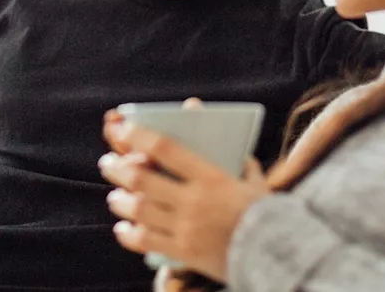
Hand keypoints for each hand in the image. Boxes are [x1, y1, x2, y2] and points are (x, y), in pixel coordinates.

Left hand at [99, 119, 268, 282]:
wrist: (277, 255)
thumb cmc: (267, 214)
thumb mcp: (254, 180)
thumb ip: (239, 160)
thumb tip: (230, 144)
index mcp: (211, 176)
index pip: (165, 149)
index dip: (139, 136)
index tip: (123, 130)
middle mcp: (193, 200)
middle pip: (142, 179)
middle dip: (117, 169)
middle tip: (107, 163)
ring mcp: (186, 227)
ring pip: (138, 210)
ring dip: (119, 201)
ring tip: (114, 196)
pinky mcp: (183, 252)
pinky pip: (145, 241)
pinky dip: (129, 234)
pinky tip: (123, 228)